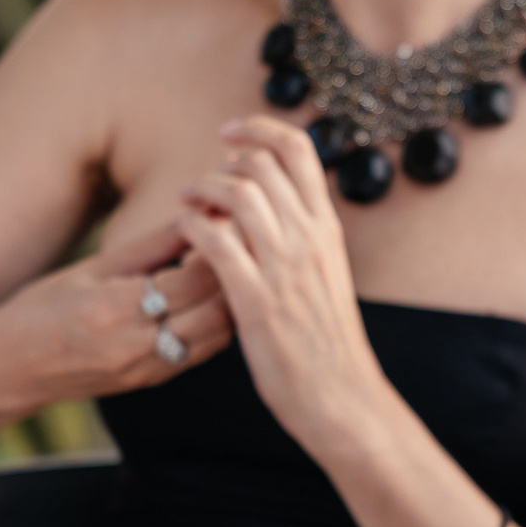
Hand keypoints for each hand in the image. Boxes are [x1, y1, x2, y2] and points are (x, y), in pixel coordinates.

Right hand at [0, 222, 230, 403]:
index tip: (225, 223)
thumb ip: (151, 246)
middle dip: (233, 273)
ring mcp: (146, 370)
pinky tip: (209, 299)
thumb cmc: (42, 308)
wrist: (9, 369)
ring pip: (218, 335)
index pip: (194, 279)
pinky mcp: (151, 381)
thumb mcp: (93, 268)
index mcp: (116, 310)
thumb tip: (197, 216)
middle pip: (216, 309)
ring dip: (229, 301)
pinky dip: (215, 323)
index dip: (218, 248)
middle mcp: (135, 346)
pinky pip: (201, 352)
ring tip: (225, 269)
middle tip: (235, 244)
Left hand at [176, 117, 388, 449]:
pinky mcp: (256, 300)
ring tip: (186, 200)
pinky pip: (216, 242)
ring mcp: (283, 268)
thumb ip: (305, 240)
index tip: (230, 133)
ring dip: (203, 188)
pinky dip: (194, 226)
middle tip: (202, 177)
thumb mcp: (326, 276)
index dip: (260, 130)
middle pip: (263, 164)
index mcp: (326, 229)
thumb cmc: (326, 343)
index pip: (298, 151)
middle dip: (223, 159)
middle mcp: (309, 240)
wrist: (340, 396)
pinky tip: (184, 232)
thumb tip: (278, 208)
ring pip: (239, 195)